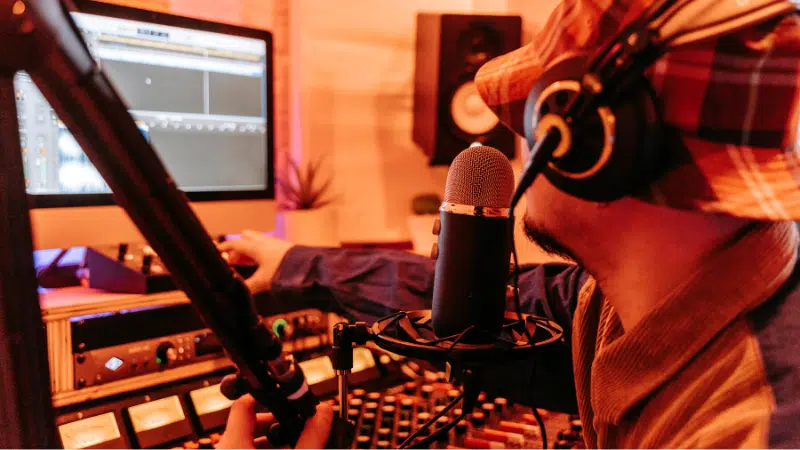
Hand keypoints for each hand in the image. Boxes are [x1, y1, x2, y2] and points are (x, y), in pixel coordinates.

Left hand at [216, 395, 333, 448]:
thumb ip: (310, 437)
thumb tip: (323, 413)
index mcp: (233, 442)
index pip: (243, 404)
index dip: (266, 396)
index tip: (285, 398)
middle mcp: (224, 449)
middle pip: (247, 423)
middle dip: (275, 422)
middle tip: (295, 427)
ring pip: (245, 440)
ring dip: (270, 440)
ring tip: (292, 444)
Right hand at [218, 230, 293, 292]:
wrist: (307, 267)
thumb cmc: (283, 271)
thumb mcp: (262, 281)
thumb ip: (247, 286)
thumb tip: (236, 291)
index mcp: (255, 247)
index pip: (234, 243)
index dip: (224, 247)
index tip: (217, 252)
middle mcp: (263, 242)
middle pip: (245, 237)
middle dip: (237, 247)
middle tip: (233, 260)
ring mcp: (274, 243)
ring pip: (256, 241)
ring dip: (249, 250)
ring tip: (245, 263)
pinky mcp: (283, 247)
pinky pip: (266, 246)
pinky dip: (259, 252)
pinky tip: (261, 264)